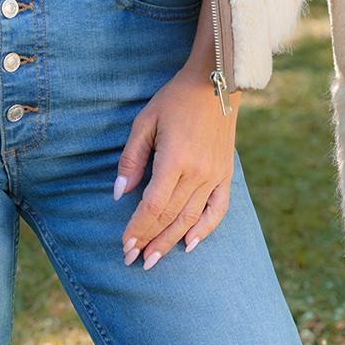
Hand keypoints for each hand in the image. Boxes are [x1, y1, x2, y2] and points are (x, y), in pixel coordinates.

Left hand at [113, 63, 238, 269]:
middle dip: (149, 241)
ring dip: (171, 241)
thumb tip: (119, 193)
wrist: (216, 83)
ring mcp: (215, 175)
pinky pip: (218, 209)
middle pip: (170, 216)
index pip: (152, 205)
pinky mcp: (226, 174)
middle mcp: (198, 172)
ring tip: (154, 260)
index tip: (124, 246)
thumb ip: (132, 159)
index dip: (137, 229)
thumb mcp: (145, 122)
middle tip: (133, 261)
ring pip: (191, 218)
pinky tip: (190, 244)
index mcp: (175, 159)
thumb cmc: (174, 99)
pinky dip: (205, 229)